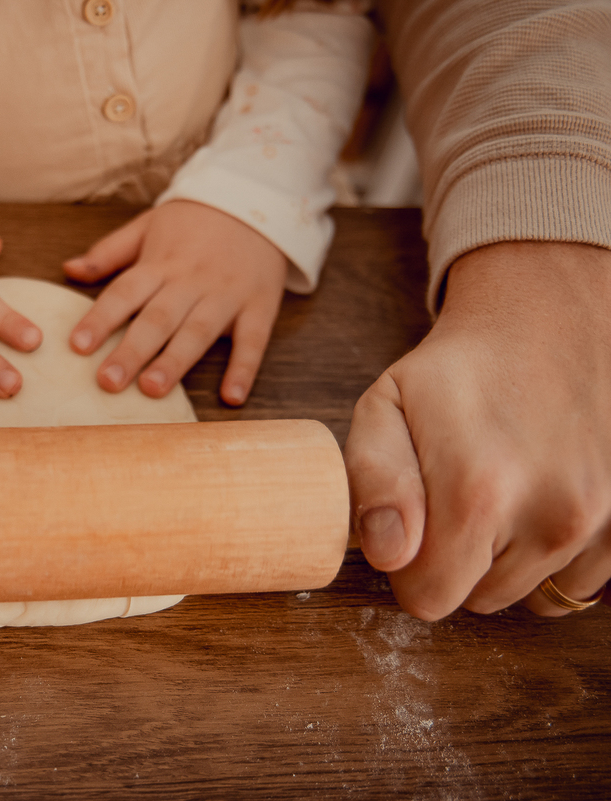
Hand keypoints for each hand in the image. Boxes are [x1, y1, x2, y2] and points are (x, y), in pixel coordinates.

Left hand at [64, 200, 287, 404]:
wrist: (257, 200)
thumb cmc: (194, 222)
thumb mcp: (147, 225)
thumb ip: (108, 252)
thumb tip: (68, 270)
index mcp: (160, 263)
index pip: (125, 293)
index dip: (100, 318)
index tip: (77, 345)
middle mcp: (191, 281)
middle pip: (158, 319)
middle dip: (132, 351)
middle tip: (108, 381)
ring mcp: (227, 295)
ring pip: (198, 332)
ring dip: (175, 362)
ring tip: (152, 389)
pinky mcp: (259, 306)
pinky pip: (253, 340)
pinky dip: (244, 369)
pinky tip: (232, 397)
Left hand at [344, 242, 610, 619]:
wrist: (550, 322)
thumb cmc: (458, 371)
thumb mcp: (384, 408)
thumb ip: (374, 485)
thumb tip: (388, 554)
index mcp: (478, 493)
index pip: (428, 599)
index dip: (411, 566)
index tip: (416, 523)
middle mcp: (550, 516)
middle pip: (478, 599)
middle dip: (458, 560)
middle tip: (459, 494)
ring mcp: (601, 520)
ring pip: (531, 595)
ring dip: (509, 559)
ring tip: (503, 490)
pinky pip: (580, 582)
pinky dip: (555, 555)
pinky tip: (540, 499)